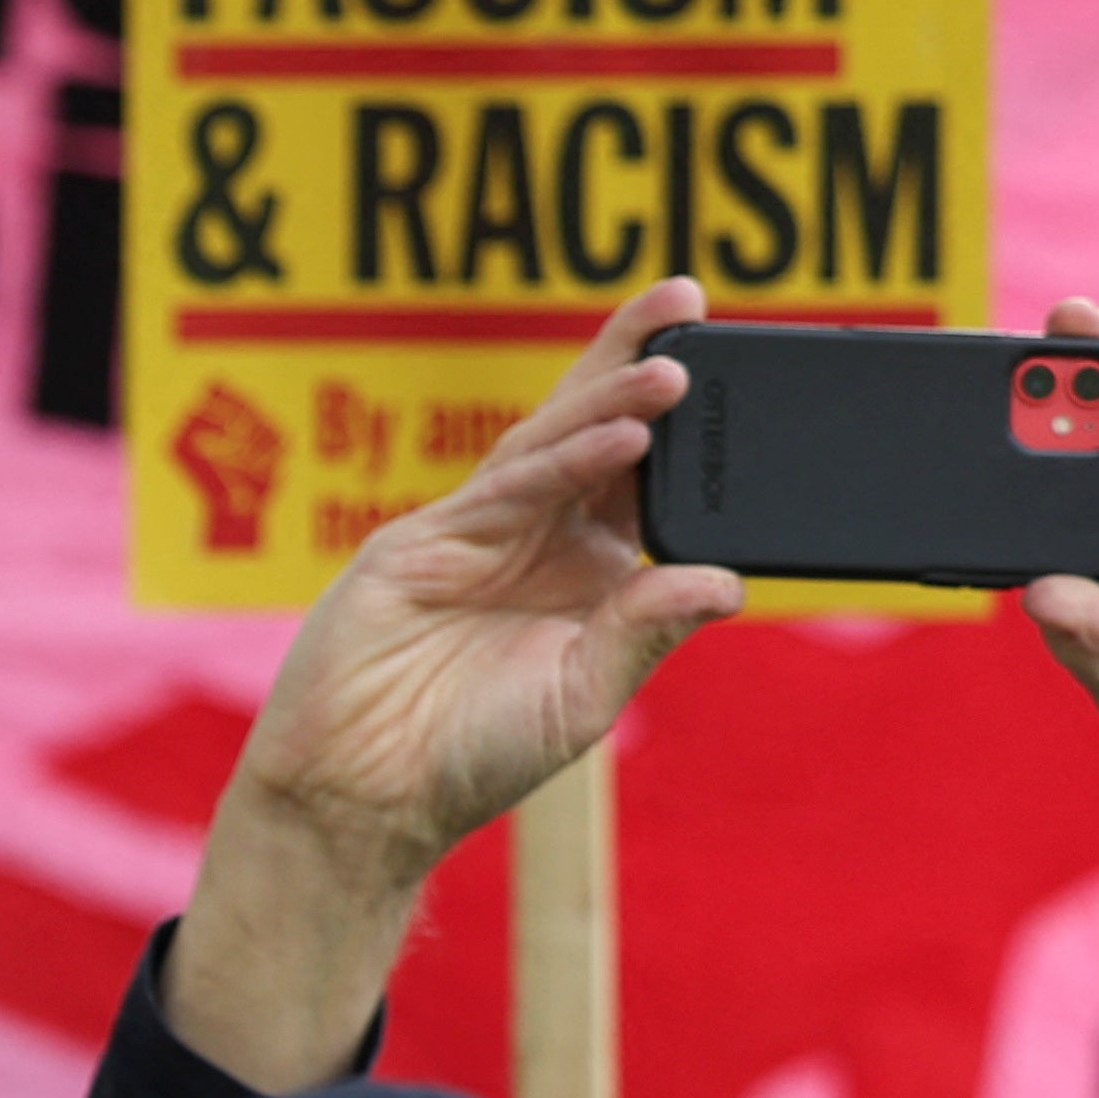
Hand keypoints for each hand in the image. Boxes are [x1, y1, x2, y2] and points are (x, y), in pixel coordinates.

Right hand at [167, 283, 742, 1092]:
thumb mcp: (583, 699)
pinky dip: (560, 464)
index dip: (684, 430)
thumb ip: (647, 634)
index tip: (738, 375)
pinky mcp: (417, 546)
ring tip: (672, 367)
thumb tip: (728, 581)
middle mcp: (531, 542)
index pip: (641, 482)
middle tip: (692, 299)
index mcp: (580, 578)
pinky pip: (503, 494)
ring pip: (548, 446)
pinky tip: (617, 440)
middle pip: (593, 431)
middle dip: (639, 362)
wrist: (360, 798)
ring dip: (609, 401)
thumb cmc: (468, 759)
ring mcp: (471, 536)